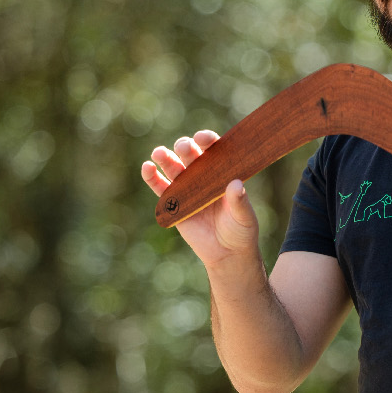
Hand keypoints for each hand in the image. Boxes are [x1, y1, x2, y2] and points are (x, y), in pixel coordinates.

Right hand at [142, 130, 260, 268]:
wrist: (227, 253)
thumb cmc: (241, 230)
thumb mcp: (244, 217)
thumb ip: (239, 202)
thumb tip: (236, 184)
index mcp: (223, 172)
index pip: (214, 151)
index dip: (208, 141)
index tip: (203, 139)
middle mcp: (204, 175)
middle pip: (192, 156)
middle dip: (186, 148)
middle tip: (183, 147)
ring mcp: (187, 188)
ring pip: (174, 168)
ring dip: (166, 158)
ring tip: (159, 153)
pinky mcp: (174, 203)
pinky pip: (161, 188)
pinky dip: (152, 177)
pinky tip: (147, 167)